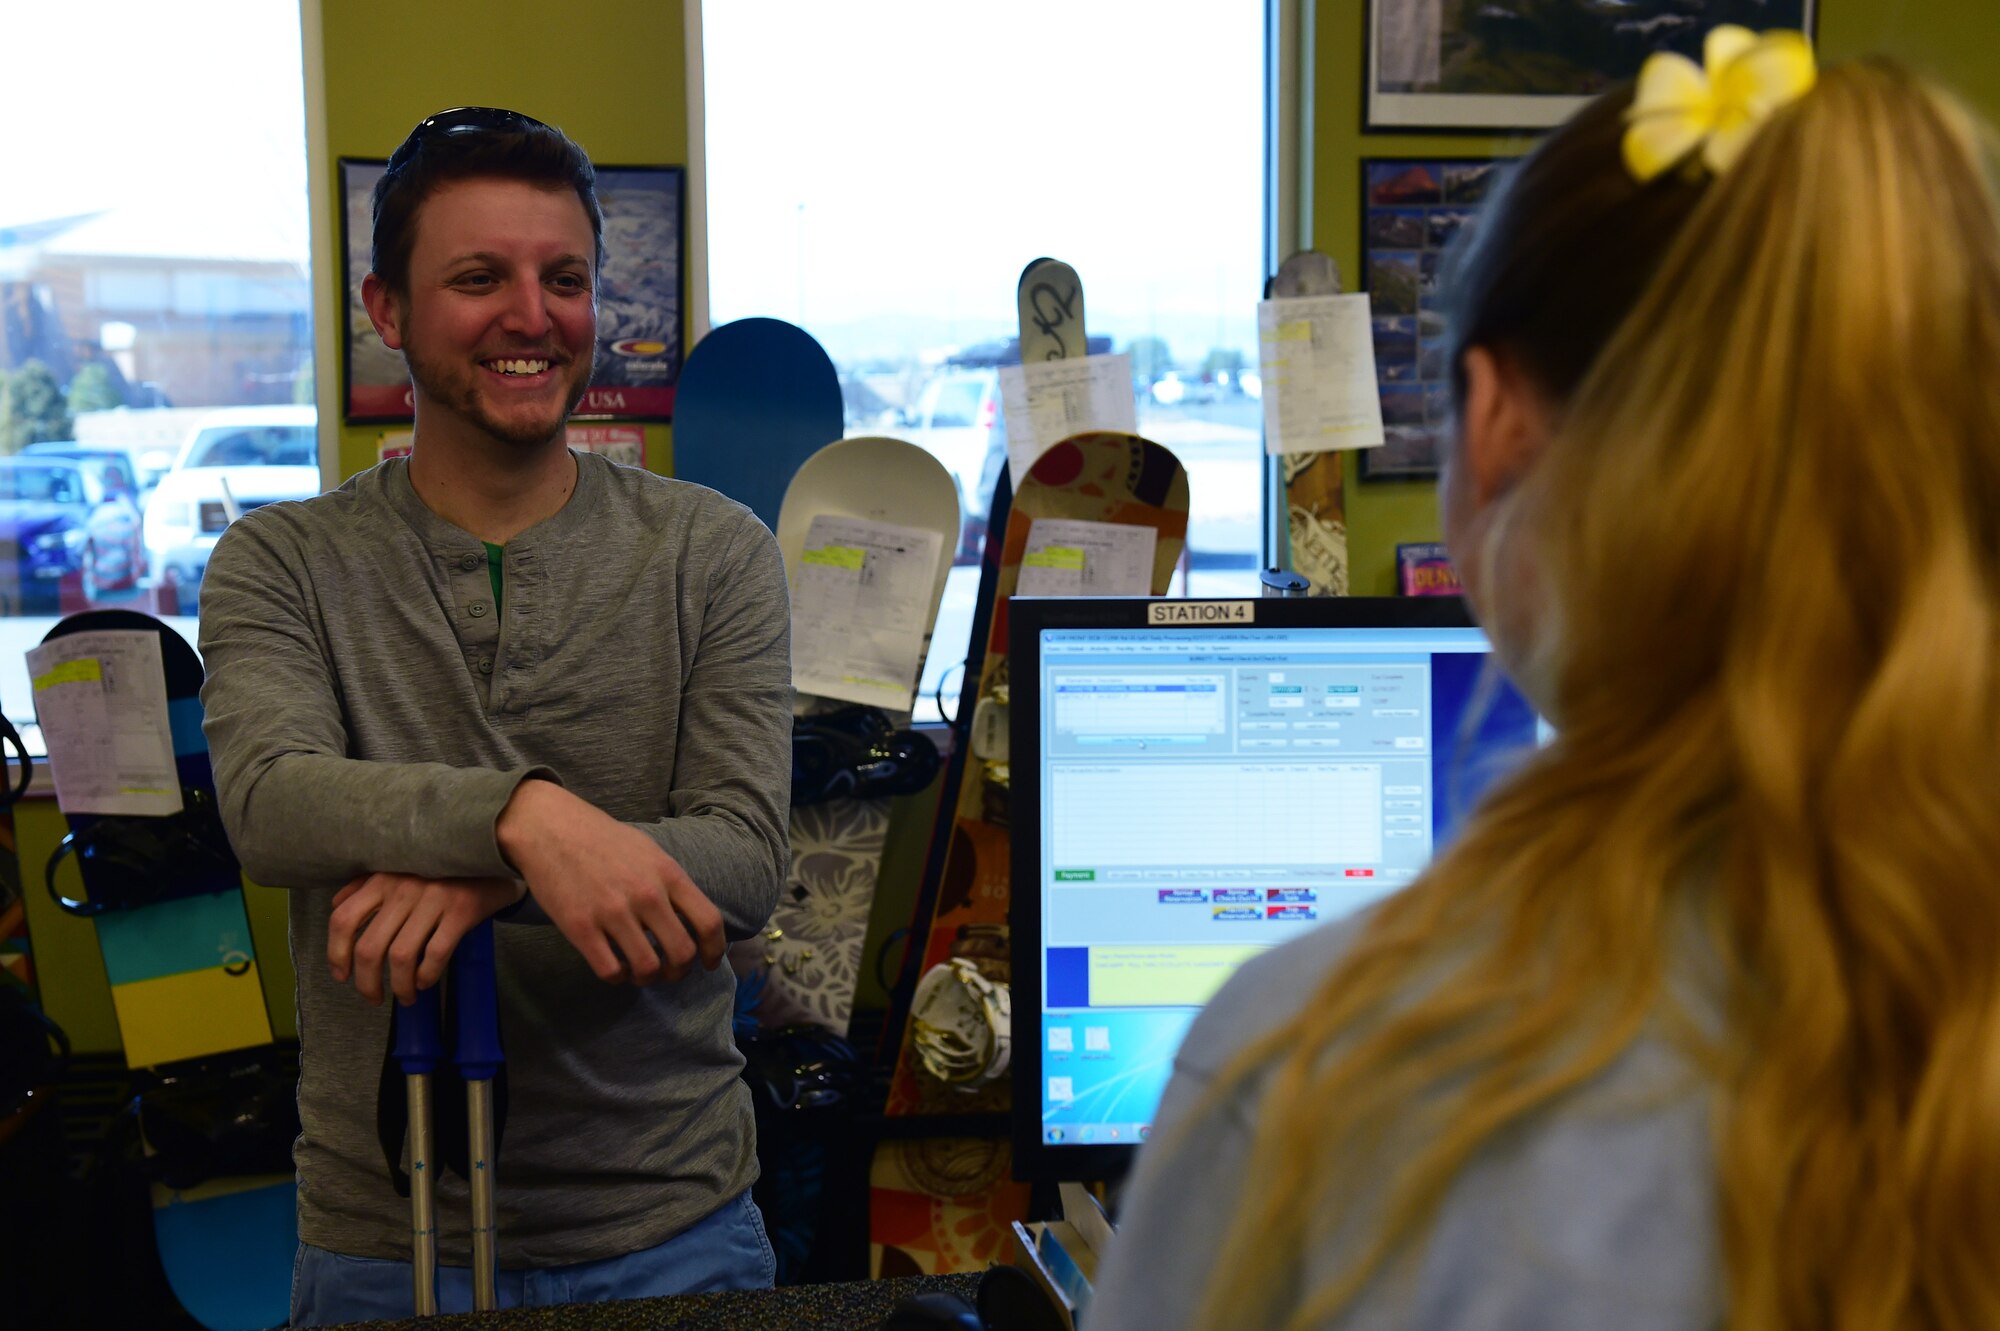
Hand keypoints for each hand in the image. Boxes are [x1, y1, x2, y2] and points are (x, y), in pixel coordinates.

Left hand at [328, 873, 524, 1005]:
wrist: (495, 851)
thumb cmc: (441, 867)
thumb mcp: (399, 867)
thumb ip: (365, 884)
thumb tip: (336, 905)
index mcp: (382, 878)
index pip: (343, 920)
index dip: (336, 953)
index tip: (342, 975)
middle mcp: (403, 888)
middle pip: (369, 948)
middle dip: (367, 983)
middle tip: (374, 998)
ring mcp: (432, 899)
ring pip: (401, 957)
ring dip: (400, 986)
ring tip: (405, 997)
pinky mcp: (460, 911)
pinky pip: (436, 953)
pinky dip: (427, 975)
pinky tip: (426, 982)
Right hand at [496, 779, 724, 985]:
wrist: (549, 827)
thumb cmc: (602, 839)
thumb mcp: (649, 852)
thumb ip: (671, 884)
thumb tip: (691, 918)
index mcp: (667, 874)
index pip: (708, 921)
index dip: (715, 950)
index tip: (709, 963)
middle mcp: (646, 895)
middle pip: (682, 952)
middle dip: (680, 971)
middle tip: (670, 971)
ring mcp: (613, 912)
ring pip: (648, 968)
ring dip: (648, 978)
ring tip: (640, 972)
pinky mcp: (580, 928)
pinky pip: (611, 971)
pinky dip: (618, 978)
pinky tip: (615, 968)